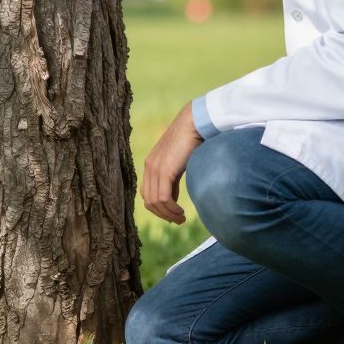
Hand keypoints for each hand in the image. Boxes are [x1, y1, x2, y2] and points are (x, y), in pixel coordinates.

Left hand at [140, 105, 204, 224]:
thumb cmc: (192, 139)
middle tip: (178, 221)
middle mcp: (150, 166)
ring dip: (169, 214)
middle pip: (148, 200)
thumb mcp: (179, 162)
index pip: (147, 194)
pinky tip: (181, 212)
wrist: (195, 122)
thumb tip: (174, 197)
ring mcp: (155, 168)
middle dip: (162, 214)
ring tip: (181, 218)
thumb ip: (173, 178)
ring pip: (155, 202)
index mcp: (151, 164)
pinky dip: (171, 209)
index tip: (173, 214)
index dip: (158, 208)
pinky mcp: (164, 170)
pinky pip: (163, 198)